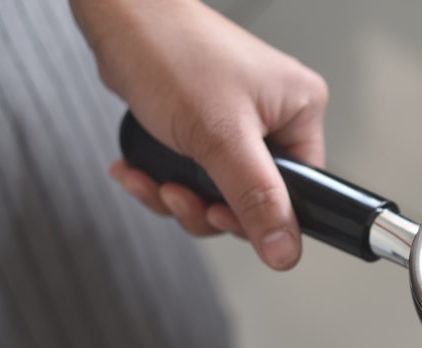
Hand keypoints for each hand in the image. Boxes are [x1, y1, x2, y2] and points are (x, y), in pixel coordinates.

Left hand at [71, 0, 328, 269]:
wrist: (120, 17)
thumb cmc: (171, 52)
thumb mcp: (221, 138)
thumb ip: (257, 199)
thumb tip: (285, 250)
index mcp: (300, 111)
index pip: (300, 190)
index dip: (259, 215)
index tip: (219, 217)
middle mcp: (277, 116)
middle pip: (256, 197)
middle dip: (207, 207)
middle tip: (179, 196)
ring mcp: (241, 121)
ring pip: (221, 191)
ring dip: (180, 197)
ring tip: (154, 182)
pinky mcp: (207, 125)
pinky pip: (198, 174)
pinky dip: (167, 180)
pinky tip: (140, 170)